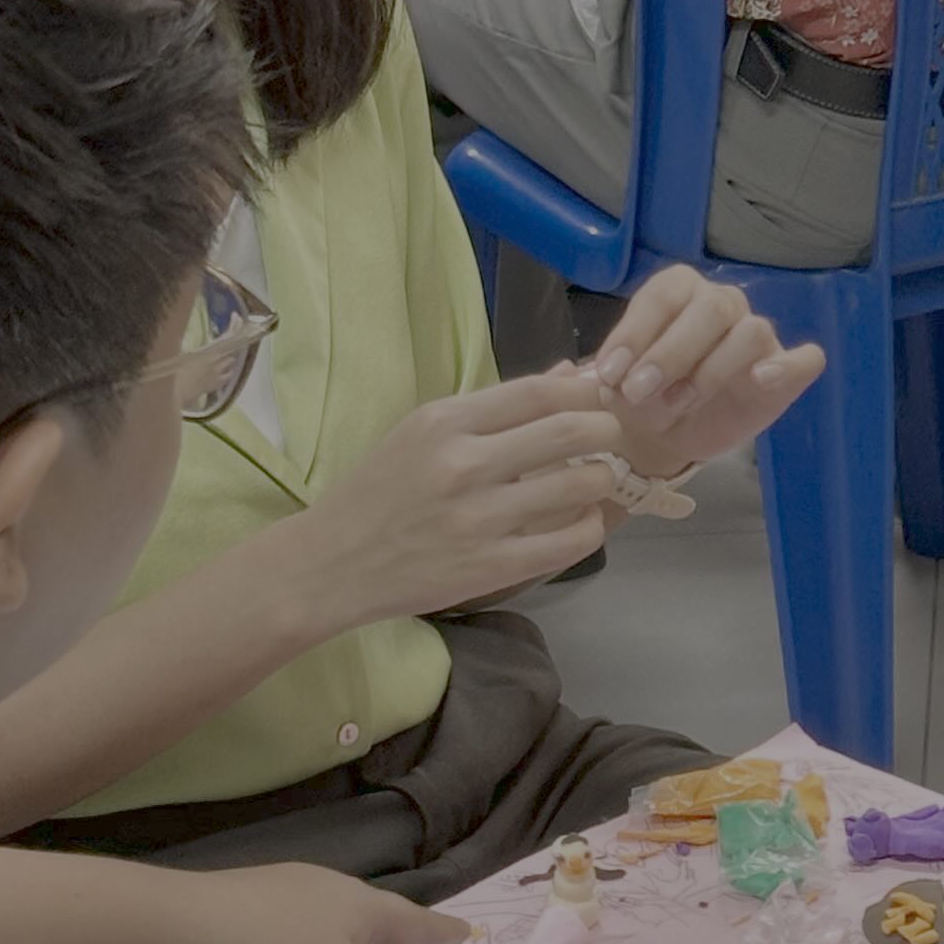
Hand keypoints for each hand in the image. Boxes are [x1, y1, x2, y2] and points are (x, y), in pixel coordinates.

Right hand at [291, 371, 632, 633]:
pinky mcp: (492, 566)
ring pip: (577, 485)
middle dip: (606, 429)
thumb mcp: (421, 433)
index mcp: (443, 422)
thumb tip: (569, 376)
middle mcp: (463, 464)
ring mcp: (480, 518)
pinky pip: (569, 542)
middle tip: (611, 437)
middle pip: (568, 431)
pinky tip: (586, 521)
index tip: (599, 396)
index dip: (582, 391)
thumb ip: (495, 408)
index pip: (536, 392)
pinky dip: (591, 527)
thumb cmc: (379, 492)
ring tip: (598, 479)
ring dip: (602, 478)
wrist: (332, 563)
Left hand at [589, 267, 822, 475]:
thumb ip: (609, 378)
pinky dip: (789, 366)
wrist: (672, 436)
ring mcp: (757, 335)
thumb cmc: (645, 397)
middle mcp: (721, 303)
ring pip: (750, 332)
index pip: (663, 296)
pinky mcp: (786, 372)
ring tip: (680, 404)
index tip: (611, 375)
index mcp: (679, 291)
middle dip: (671, 352)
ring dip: (711, 371)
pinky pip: (806, 360)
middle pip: (710, 308)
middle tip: (638, 392)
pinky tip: (761, 380)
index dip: (635, 333)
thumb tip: (599, 377)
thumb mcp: (615, 389)